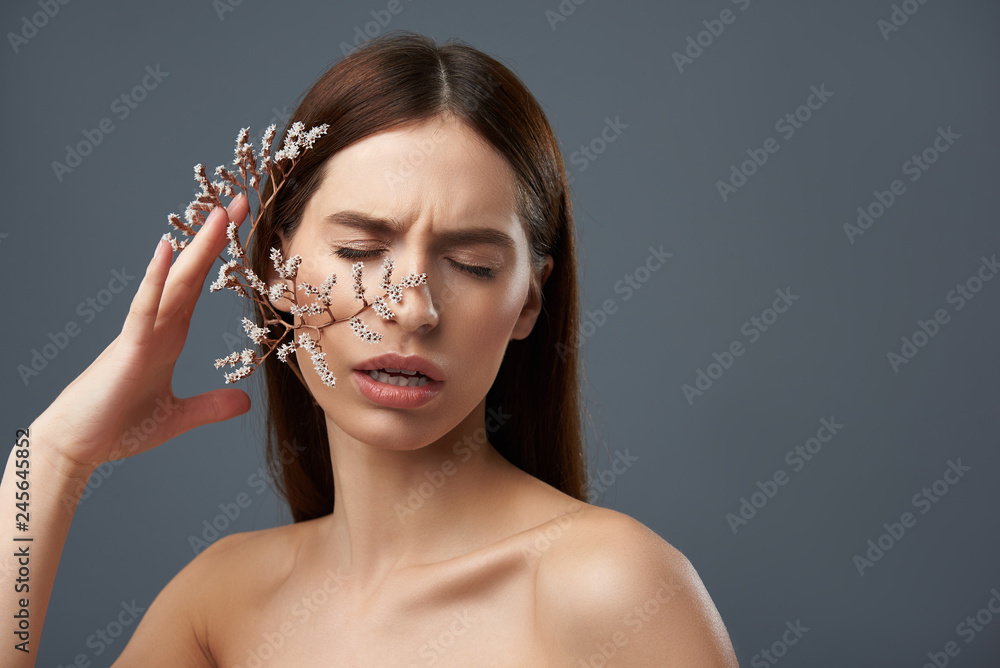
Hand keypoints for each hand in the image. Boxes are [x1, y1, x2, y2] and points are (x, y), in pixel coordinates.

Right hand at [32, 195, 252, 479]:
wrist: (77, 448)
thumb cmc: (118, 428)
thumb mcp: (176, 417)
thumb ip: (209, 406)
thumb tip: (243, 402)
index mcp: (169, 336)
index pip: (198, 287)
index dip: (220, 257)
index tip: (241, 226)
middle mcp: (157, 326)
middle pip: (191, 273)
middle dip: (215, 238)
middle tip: (239, 200)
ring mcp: (141, 333)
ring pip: (172, 282)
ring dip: (195, 249)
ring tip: (218, 214)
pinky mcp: (127, 349)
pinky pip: (144, 309)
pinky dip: (155, 281)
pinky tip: (166, 253)